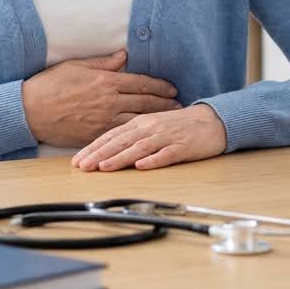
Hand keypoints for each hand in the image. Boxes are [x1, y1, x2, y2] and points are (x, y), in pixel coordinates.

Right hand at [21, 50, 180, 146]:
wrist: (29, 110)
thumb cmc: (50, 85)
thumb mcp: (76, 66)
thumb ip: (103, 62)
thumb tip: (123, 56)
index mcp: (105, 81)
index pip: (140, 83)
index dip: (159, 86)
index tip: (172, 89)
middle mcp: (108, 101)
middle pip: (144, 102)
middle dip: (164, 104)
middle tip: (179, 106)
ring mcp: (102, 120)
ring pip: (137, 120)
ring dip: (155, 120)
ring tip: (170, 121)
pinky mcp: (95, 135)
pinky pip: (120, 135)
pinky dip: (136, 135)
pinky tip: (146, 136)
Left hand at [72, 103, 227, 170]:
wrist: (212, 120)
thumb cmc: (179, 125)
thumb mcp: (151, 124)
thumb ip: (131, 134)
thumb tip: (107, 149)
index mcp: (141, 122)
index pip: (112, 134)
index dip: (94, 147)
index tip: (77, 159)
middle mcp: (150, 128)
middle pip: (121, 141)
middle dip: (99, 154)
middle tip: (82, 166)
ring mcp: (166, 137)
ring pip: (139, 147)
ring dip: (120, 157)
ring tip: (103, 167)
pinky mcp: (182, 147)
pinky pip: (165, 154)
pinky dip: (152, 160)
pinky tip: (141, 167)